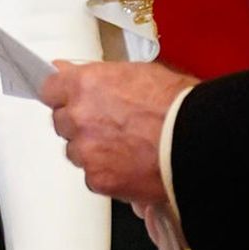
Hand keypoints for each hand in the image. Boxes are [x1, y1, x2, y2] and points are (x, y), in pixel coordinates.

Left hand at [41, 62, 192, 205]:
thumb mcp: (137, 73)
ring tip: (126, 146)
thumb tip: (69, 70)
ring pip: (75, 151)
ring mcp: (86, 150)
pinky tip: (131, 165)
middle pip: (62, 122)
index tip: (70, 99)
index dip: (63, 95)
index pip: (50, 89)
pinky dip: (107, 173)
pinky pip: (92, 176)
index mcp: (85, 85)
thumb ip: (96, 76)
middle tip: (109, 124)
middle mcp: (79, 117)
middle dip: (80, 123)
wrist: (198, 139)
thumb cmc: (178, 104)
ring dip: (92, 149)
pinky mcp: (98, 179)